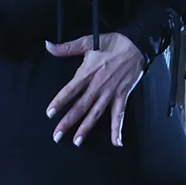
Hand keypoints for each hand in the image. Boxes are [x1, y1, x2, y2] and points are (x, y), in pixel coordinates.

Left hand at [45, 32, 145, 146]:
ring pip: (96, 114)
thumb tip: (48, 45)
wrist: (137, 45)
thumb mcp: (88, 41)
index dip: (60, 101)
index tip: (49, 113)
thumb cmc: (112, 43)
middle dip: (68, 122)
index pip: (70, 90)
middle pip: (80, 106)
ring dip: (86, 128)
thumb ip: (67, 47)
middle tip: (57, 136)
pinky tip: (116, 142)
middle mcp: (98, 86)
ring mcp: (110, 93)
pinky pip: (119, 115)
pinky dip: (117, 129)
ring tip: (76, 142)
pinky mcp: (122, 96)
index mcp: (88, 72)